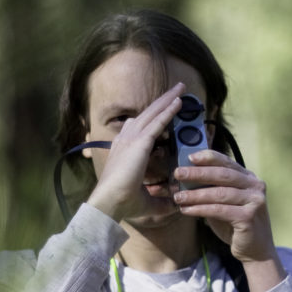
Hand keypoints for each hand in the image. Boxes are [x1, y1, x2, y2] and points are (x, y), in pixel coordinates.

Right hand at [86, 83, 185, 220]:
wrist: (110, 202)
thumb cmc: (125, 203)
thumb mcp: (149, 200)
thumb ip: (163, 200)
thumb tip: (177, 203)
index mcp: (124, 150)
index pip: (141, 127)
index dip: (154, 117)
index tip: (166, 109)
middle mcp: (126, 139)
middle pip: (147, 114)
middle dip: (162, 101)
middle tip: (177, 90)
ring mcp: (131, 139)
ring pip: (153, 113)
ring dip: (167, 100)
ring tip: (181, 88)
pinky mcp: (139, 142)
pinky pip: (157, 122)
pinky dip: (169, 111)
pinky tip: (179, 102)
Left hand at [173, 151, 287, 291]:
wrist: (256, 250)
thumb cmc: (236, 225)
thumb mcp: (224, 203)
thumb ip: (212, 189)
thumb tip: (186, 178)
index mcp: (250, 179)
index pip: (228, 163)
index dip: (208, 158)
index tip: (189, 157)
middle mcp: (256, 187)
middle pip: (223, 175)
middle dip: (198, 173)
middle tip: (178, 173)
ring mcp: (254, 201)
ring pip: (220, 193)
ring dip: (195, 194)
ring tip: (177, 196)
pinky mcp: (248, 217)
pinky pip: (219, 210)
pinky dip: (200, 209)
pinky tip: (186, 210)